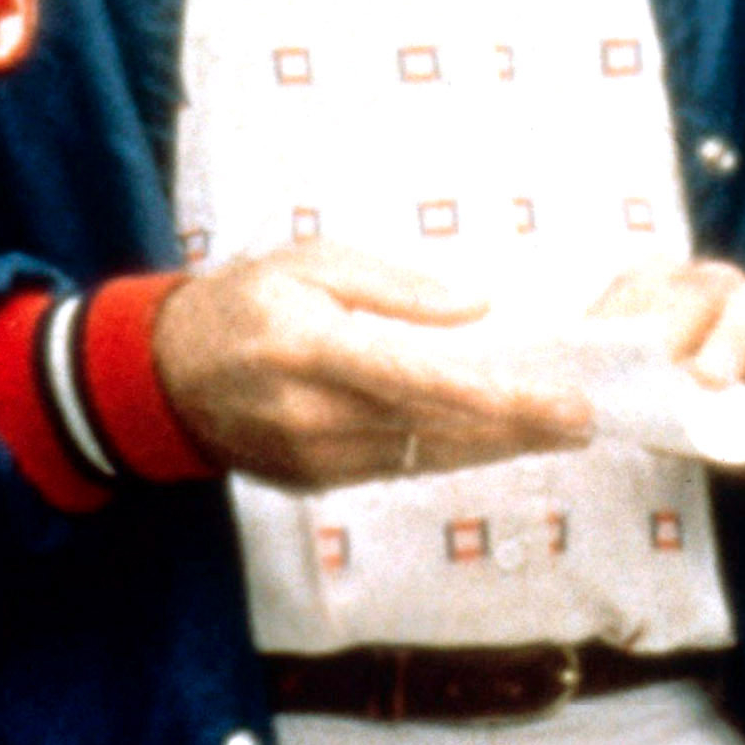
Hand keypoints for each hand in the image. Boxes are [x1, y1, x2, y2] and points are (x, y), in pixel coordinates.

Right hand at [150, 243, 594, 490]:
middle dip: (516, 428)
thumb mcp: (312, 261)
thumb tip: (475, 308)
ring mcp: (315, 459)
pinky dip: (449, 452)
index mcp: (315, 350)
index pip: (422, 383)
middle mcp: (317, 417)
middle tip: (581, 418)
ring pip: (425, 457)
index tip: (555, 400)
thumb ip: (395, 286)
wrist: (163, 375)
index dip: (496, 398)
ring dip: (493, 446)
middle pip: (438, 431)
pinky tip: (491, 437)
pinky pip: (398, 468)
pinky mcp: (315, 482)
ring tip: (554, 429)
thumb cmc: (246, 300)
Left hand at [586, 261, 744, 443]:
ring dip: (732, 341)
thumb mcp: (648, 385)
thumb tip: (571, 416)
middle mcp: (724, 290)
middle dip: (675, 321)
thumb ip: (615, 390)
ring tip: (709, 381)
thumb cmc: (685, 388)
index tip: (592, 339)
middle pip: (701, 291)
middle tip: (651, 357)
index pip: (644, 280)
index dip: (619, 307)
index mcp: (675, 287)